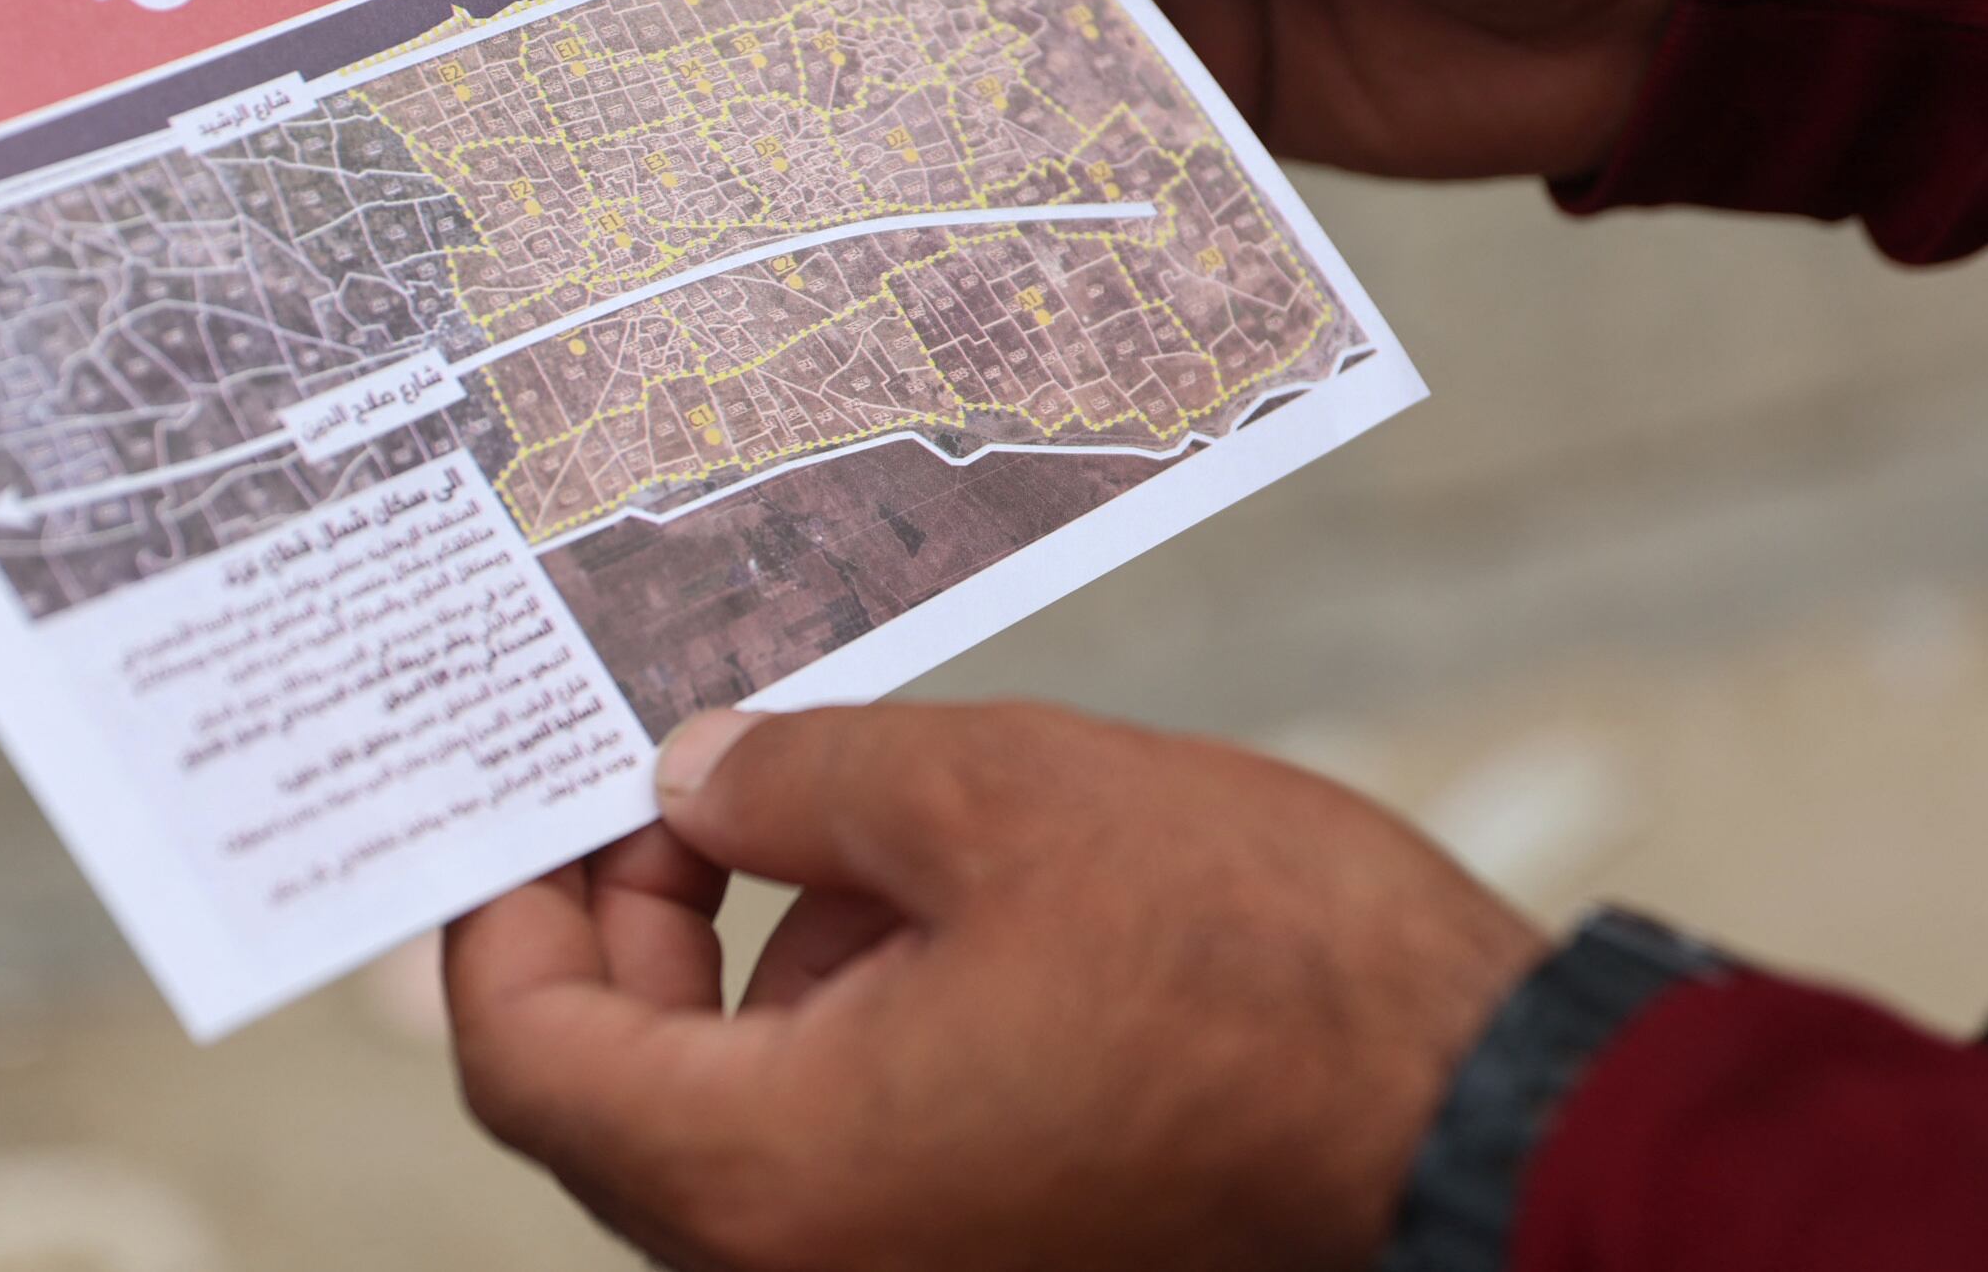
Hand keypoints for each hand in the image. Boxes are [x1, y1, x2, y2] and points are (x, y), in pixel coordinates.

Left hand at [445, 703, 1545, 1271]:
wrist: (1484, 1121)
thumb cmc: (1261, 973)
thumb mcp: (995, 797)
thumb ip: (794, 781)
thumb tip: (691, 777)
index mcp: (770, 1178)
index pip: (528, 1052)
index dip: (503, 902)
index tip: (536, 786)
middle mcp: (808, 1271)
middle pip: (618, 1090)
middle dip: (634, 911)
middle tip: (687, 766)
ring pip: (733, 1118)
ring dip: (751, 960)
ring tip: (845, 811)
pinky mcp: (983, 1263)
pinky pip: (842, 1152)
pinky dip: (842, 1023)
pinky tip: (933, 902)